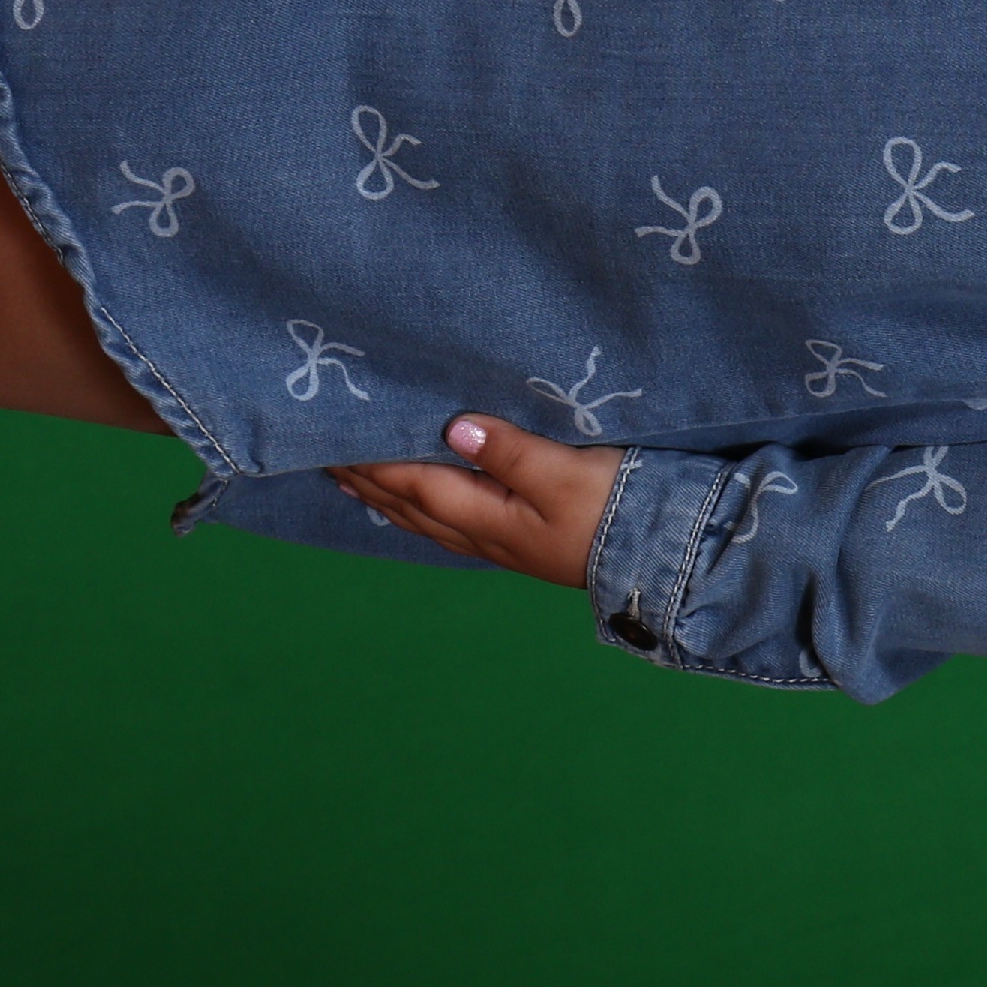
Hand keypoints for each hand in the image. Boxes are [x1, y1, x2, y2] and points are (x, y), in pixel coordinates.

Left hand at [330, 416, 625, 587]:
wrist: (661, 559)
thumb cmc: (616, 509)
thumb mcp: (566, 472)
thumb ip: (510, 451)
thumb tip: (453, 427)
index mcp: (487, 515)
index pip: (414, 483)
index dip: (373, 461)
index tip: (332, 437)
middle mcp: (483, 534)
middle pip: (409, 505)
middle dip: (366, 480)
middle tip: (324, 456)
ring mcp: (500, 543)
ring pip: (425, 519)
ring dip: (385, 498)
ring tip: (353, 482)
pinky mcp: (518, 543)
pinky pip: (447, 525)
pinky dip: (418, 512)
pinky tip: (416, 509)